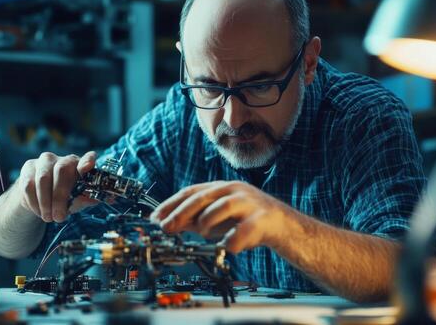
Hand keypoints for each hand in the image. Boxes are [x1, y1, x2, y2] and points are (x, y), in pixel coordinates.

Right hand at [16, 151, 98, 222]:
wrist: (41, 197)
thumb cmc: (65, 197)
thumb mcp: (77, 199)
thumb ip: (85, 199)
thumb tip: (93, 199)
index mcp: (81, 166)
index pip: (87, 159)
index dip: (87, 161)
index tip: (88, 166)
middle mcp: (64, 159)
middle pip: (61, 171)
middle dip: (59, 197)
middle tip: (59, 217)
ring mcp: (45, 160)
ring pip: (42, 179)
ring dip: (45, 203)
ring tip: (48, 217)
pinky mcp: (29, 167)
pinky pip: (29, 185)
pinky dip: (34, 202)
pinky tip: (39, 211)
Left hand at [149, 181, 290, 252]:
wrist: (280, 224)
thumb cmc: (244, 219)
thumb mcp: (216, 218)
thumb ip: (194, 219)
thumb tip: (167, 223)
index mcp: (220, 188)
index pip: (191, 192)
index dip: (171, 204)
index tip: (155, 218)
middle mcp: (233, 191)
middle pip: (203, 198)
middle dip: (182, 213)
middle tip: (167, 228)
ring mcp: (248, 203)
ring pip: (223, 206)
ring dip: (208, 222)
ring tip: (202, 233)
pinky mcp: (262, 219)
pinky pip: (244, 229)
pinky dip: (233, 240)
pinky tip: (227, 247)